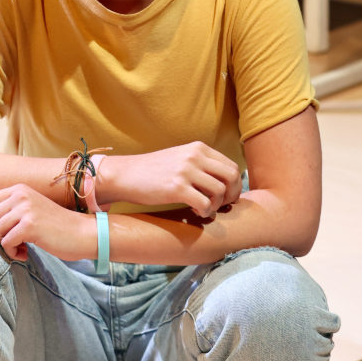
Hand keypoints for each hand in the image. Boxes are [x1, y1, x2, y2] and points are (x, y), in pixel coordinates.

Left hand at [0, 185, 93, 260]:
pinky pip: (6, 243)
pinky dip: (13, 253)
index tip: (7, 230)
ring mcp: (25, 209)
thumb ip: (10, 209)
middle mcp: (20, 195)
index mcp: (19, 189)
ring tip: (21, 247)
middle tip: (15, 241)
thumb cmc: (54, 225)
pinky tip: (25, 253)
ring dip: (5, 245)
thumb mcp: (31, 208)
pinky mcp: (30, 225)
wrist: (80, 233)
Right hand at [111, 143, 241, 219]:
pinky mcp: (176, 187)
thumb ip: (202, 165)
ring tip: (203, 208)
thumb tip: (226, 184)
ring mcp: (186, 171)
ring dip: (216, 206)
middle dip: (231, 195)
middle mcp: (194, 156)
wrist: (126, 174)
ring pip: (220, 191)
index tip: (227, 197)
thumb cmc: (154, 171)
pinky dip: (205, 212)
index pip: (232, 166)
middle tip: (221, 206)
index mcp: (198, 148)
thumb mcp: (181, 158)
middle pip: (232, 177)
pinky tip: (194, 211)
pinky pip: (205, 204)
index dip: (235, 186)